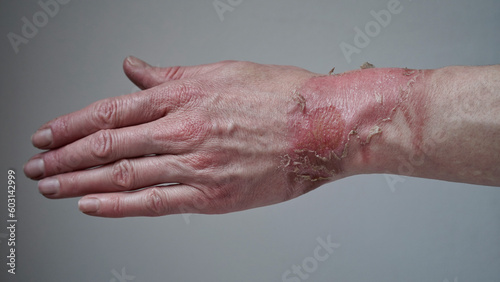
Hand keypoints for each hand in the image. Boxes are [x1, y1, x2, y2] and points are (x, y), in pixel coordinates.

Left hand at [24, 57, 336, 216]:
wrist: (321, 126)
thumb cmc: (280, 96)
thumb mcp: (221, 72)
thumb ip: (170, 75)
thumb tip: (134, 69)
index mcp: (182, 96)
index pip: (110, 112)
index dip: (71, 126)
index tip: (46, 136)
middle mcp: (180, 130)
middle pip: (106, 146)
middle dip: (63, 158)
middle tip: (35, 166)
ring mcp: (194, 164)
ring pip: (121, 176)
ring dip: (78, 183)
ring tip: (50, 187)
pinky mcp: (211, 195)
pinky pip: (153, 203)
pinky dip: (117, 206)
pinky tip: (90, 206)